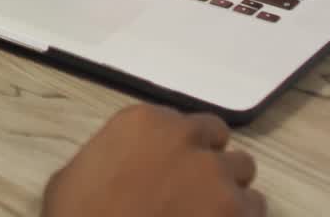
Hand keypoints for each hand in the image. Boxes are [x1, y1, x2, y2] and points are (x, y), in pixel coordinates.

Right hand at [43, 105, 264, 216]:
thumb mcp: (73, 178)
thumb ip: (109, 159)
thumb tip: (116, 170)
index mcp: (145, 122)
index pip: (184, 122)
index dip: (181, 148)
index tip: (172, 168)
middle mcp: (186, 140)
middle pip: (218, 140)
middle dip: (208, 162)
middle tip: (193, 190)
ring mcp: (215, 177)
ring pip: (243, 173)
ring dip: (229, 190)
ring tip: (211, 213)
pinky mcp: (235, 212)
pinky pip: (255, 209)